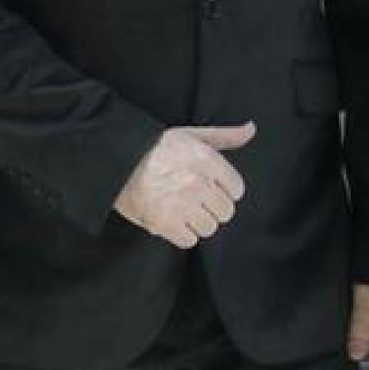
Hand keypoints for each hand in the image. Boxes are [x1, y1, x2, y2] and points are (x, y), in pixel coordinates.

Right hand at [113, 123, 254, 248]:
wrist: (117, 161)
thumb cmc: (155, 147)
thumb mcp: (192, 134)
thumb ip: (225, 136)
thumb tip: (251, 129)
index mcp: (207, 160)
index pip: (237, 189)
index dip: (224, 190)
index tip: (210, 187)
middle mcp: (198, 183)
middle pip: (225, 212)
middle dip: (212, 207)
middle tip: (194, 199)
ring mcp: (182, 205)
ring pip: (209, 228)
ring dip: (197, 222)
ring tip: (182, 209)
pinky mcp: (165, 223)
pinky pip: (189, 241)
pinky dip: (181, 234)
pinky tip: (172, 220)